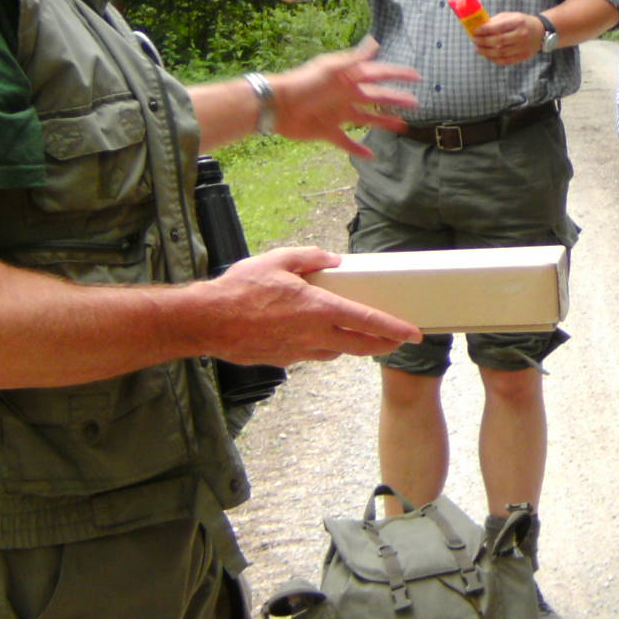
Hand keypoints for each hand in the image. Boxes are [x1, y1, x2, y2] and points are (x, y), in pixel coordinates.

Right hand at [206, 245, 422, 363]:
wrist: (207, 321)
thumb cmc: (239, 290)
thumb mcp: (278, 260)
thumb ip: (310, 258)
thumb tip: (332, 260)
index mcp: (317, 310)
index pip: (366, 322)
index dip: (393, 329)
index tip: (412, 333)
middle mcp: (312, 335)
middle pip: (358, 346)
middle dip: (382, 345)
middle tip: (396, 341)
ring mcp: (297, 352)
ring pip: (335, 352)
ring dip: (350, 346)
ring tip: (358, 336)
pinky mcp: (282, 361)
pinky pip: (310, 355)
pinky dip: (321, 346)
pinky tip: (316, 336)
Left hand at [266, 38, 418, 153]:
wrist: (277, 106)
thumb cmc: (304, 84)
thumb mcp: (330, 69)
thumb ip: (353, 59)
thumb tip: (375, 43)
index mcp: (348, 78)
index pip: (378, 74)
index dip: (397, 74)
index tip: (417, 76)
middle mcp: (346, 95)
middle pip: (376, 97)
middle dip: (396, 98)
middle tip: (416, 103)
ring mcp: (338, 114)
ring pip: (366, 118)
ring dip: (383, 121)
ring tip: (402, 126)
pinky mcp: (328, 131)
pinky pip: (346, 141)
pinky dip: (357, 148)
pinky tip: (371, 155)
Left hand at [470, 11, 545, 66]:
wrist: (541, 32)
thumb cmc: (523, 22)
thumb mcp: (512, 16)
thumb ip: (496, 21)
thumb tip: (480, 27)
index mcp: (518, 22)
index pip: (498, 27)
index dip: (484, 30)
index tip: (475, 31)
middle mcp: (521, 35)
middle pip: (498, 41)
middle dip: (483, 41)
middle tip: (474, 40)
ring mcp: (523, 47)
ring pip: (500, 53)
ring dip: (486, 52)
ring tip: (478, 49)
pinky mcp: (523, 57)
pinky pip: (505, 61)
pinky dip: (494, 59)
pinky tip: (487, 55)